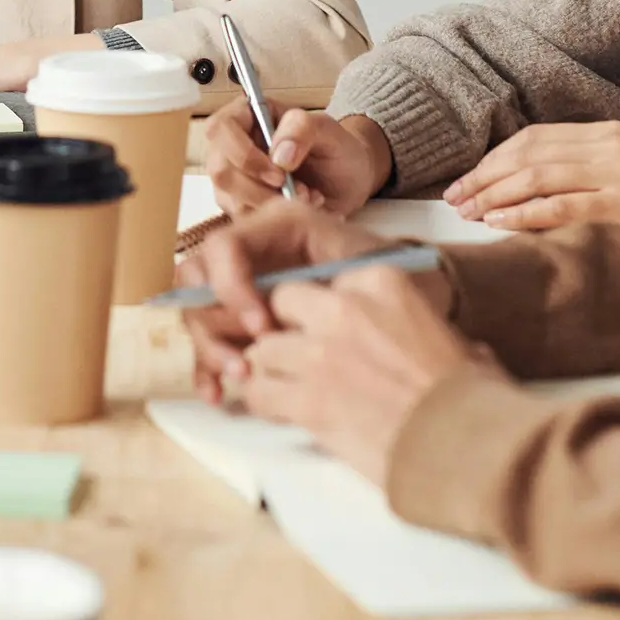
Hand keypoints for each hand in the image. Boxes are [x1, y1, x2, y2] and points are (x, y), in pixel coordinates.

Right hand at [175, 198, 408, 399]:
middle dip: (214, 324)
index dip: (232, 287)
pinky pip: (212, 342)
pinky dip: (209, 368)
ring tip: (240, 380)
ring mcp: (244, 287)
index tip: (262, 328)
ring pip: (200, 314)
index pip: (224, 247)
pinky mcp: (245, 321)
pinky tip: (218, 393)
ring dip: (210, 350)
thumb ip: (322, 280)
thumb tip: (273, 311)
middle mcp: (252, 251)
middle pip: (198, 282)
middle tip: (244, 363)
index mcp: (276, 226)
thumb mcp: (370, 268)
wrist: (420, 299)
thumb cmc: (399, 279)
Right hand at [202, 102, 392, 215]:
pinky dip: (276, 221)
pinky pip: (245, 221)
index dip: (243, 154)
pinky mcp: (242, 206)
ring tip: (308, 198)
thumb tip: (278, 155)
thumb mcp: (328, 130)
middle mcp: (232, 147)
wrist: (348, 180)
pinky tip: (302, 209)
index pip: (220, 129)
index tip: (279, 173)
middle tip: (300, 192)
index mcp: (246, 116)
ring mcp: (234, 179)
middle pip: (221, 171)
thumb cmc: (336, 148)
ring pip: (231, 200)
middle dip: (261, 190)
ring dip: (273, 206)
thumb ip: (302, 129)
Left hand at [236, 267, 507, 487]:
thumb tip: (456, 349)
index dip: (320, 310)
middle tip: (297, 355)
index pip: (321, 281)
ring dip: (271, 369)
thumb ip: (426, 330)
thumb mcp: (456, 341)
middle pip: (281, 304)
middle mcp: (344, 309)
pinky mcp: (307, 398)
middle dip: (285, 329)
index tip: (327, 330)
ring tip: (286, 388)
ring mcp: (320, 353)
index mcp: (382, 284)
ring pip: (263, 350)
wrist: (471, 449)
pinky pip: (259, 393)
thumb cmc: (473, 399)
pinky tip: (281, 412)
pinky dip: (264, 403)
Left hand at [442, 121, 619, 230]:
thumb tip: (515, 189)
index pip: (534, 138)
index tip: (464, 180)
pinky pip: (563, 207)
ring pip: (539, 177)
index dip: (492, 158)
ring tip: (467, 212)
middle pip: (529, 154)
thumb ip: (582, 172)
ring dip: (495, 195)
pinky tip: (500, 222)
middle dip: (484, 176)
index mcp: (611, 133)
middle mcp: (614, 147)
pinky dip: (525, 214)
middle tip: (454, 198)